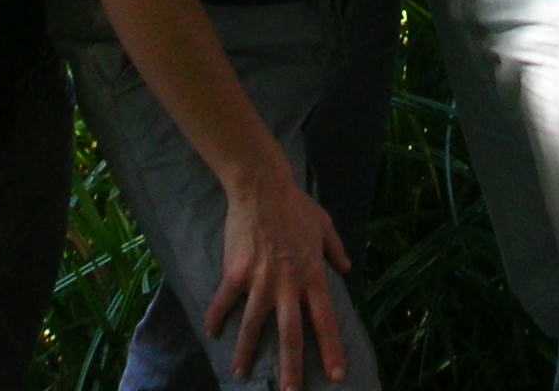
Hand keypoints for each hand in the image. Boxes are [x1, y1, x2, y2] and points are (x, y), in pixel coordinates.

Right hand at [203, 166, 350, 390]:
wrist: (262, 187)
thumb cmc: (296, 204)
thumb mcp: (325, 225)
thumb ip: (336, 249)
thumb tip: (346, 267)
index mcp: (312, 275)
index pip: (324, 320)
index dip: (330, 349)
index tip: (336, 376)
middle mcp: (288, 284)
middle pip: (291, 334)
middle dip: (291, 367)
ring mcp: (260, 280)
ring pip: (255, 325)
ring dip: (248, 353)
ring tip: (242, 375)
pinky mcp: (236, 272)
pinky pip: (225, 301)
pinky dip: (217, 318)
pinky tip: (211, 333)